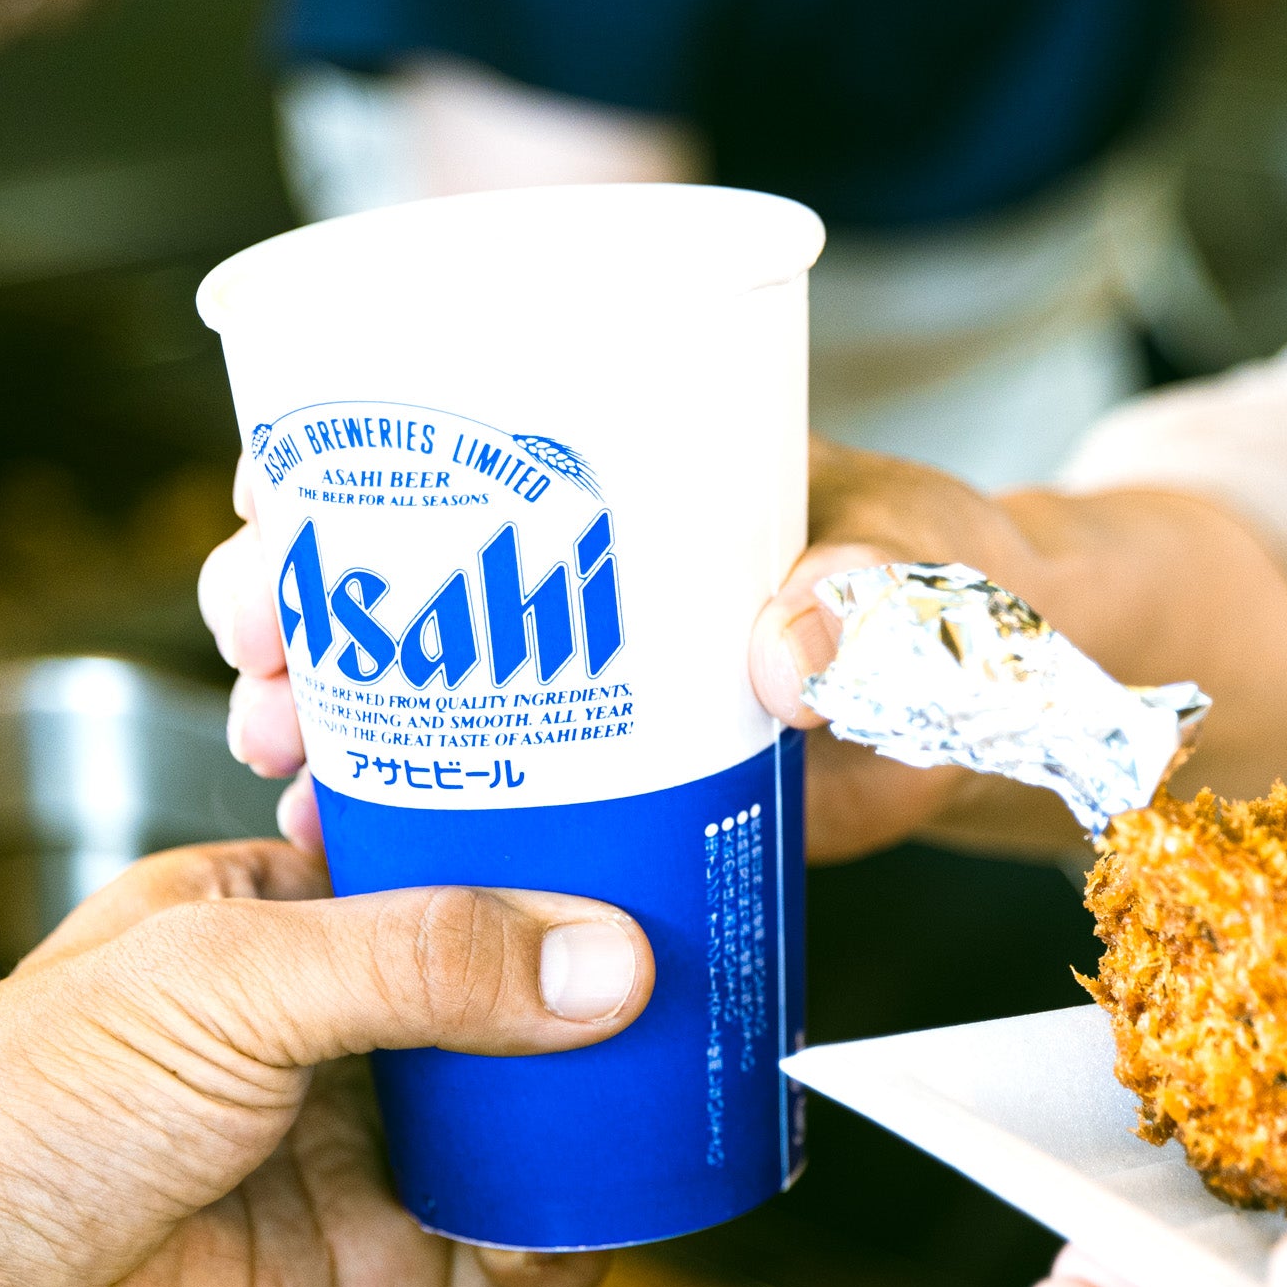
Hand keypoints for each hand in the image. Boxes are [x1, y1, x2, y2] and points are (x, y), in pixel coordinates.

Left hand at [0, 839, 652, 1286]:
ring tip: (688, 1083)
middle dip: (607, 985)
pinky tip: (599, 1216)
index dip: (547, 848)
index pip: (446, 862)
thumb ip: (425, 963)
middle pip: (513, 994)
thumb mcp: (232, 984)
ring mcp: (363, 1161)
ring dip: (607, 1112)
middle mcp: (333, 1037)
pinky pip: (519, 1260)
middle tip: (713, 959)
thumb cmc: (18, 1113)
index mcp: (276, 921)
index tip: (653, 828)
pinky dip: (575, 1243)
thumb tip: (606, 960)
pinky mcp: (381, 1283)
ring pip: (535, 1126)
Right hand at [201, 438, 1074, 859]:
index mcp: (640, 473)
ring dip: (328, 718)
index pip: (453, 431)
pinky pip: (487, 811)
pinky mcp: (617, 800)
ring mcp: (590, 693)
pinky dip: (410, 830)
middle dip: (292, 601)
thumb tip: (779, 649)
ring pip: (416, 692)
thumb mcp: (938, 574)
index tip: (266, 495)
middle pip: (392, 568)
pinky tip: (344, 855)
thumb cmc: (981, 600)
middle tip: (255, 648)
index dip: (333, 455)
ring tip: (280, 758)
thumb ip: (879, 597)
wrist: (1030, 715)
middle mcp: (585, 577)